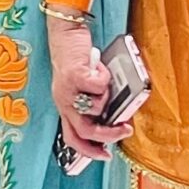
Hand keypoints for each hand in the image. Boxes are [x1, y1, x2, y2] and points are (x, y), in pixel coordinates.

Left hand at [47, 15, 116, 172]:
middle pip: (86, 132)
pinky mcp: (74, 75)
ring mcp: (67, 90)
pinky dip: (105, 78)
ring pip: (96, 108)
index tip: (106, 155)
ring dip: (107, 96)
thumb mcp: (83, 86)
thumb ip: (94, 102)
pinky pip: (98, 86)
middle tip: (125, 128)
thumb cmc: (76, 59)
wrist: (65, 33)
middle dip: (109, 135)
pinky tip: (100, 69)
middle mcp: (63, 102)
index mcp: (64, 107)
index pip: (72, 139)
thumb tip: (117, 116)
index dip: (89, 152)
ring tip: (104, 81)